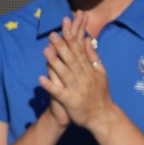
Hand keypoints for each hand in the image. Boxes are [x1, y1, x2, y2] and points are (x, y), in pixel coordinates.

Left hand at [40, 11, 112, 131]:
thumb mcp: (101, 73)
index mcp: (89, 70)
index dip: (71, 39)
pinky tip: (40, 78)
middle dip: (61, 46)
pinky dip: (50, 85)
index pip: (78, 52)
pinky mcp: (70, 101)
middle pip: (71, 60)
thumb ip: (93, 57)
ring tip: (44, 51)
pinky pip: (59, 93)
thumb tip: (87, 39)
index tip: (64, 27)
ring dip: (54, 62)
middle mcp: (83, 78)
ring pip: (64, 73)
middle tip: (52, 34)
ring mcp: (77, 89)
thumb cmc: (100, 94)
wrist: (103, 117)